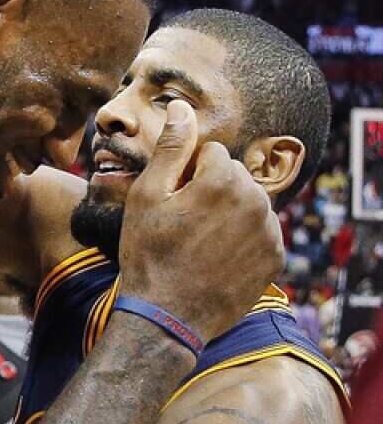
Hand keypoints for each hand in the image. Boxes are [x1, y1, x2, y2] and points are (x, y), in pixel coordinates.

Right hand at [119, 101, 284, 343]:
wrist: (167, 316)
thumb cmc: (148, 253)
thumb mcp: (147, 196)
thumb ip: (171, 148)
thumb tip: (182, 106)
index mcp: (224, 179)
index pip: (211, 153)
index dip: (186, 175)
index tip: (172, 203)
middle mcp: (256, 199)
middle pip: (234, 175)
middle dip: (211, 190)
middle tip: (183, 224)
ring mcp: (270, 230)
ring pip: (249, 202)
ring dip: (228, 213)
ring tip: (199, 242)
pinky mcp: (276, 256)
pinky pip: (260, 230)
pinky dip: (242, 238)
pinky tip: (216, 257)